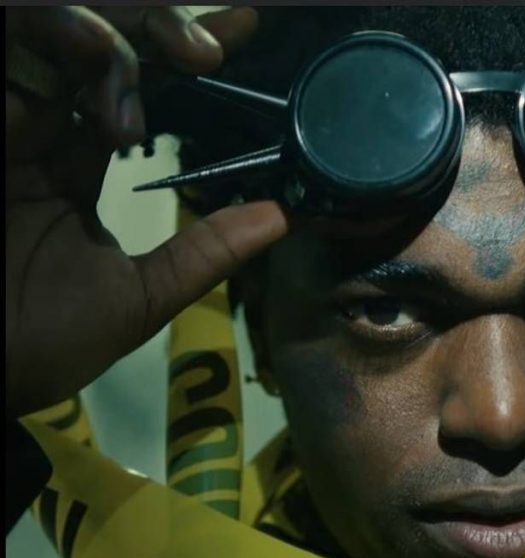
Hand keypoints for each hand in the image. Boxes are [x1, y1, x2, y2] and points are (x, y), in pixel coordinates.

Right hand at [5, 7, 287, 416]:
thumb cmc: (38, 344)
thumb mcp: (138, 296)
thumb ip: (204, 253)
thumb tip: (282, 218)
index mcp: (72, 163)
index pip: (133, 90)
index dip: (181, 55)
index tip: (243, 27)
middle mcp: (33, 131)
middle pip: (91, 45)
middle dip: (150, 27)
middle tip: (206, 45)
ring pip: (40, 32)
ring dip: (97, 32)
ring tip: (142, 55)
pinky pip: (1, 62)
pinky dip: (36, 46)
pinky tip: (84, 59)